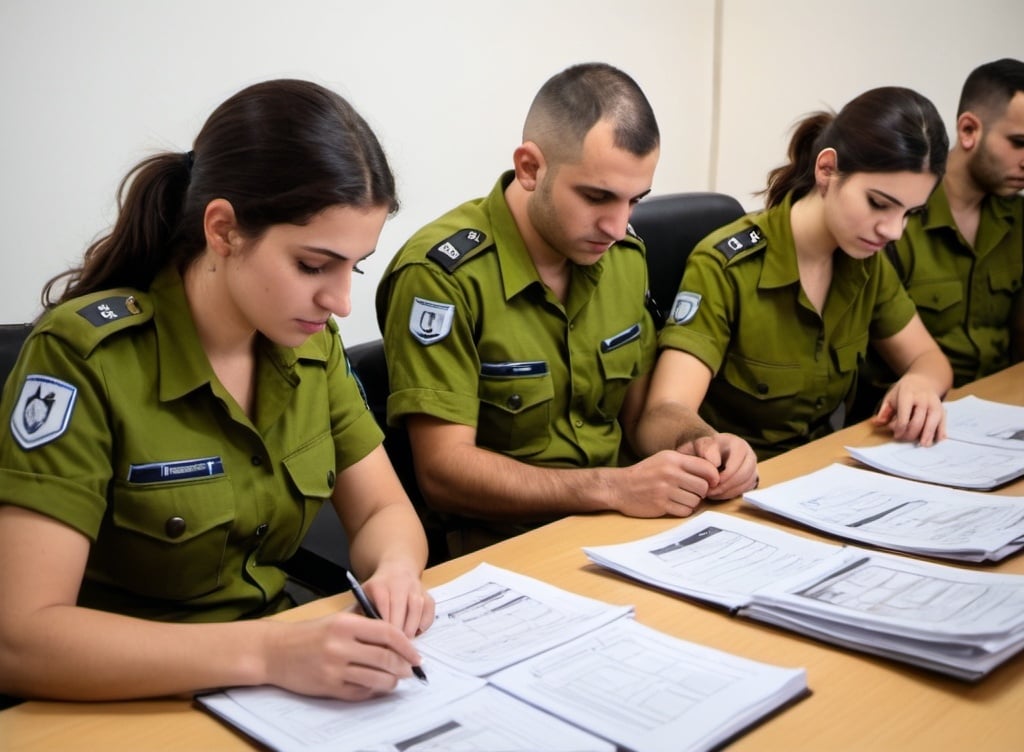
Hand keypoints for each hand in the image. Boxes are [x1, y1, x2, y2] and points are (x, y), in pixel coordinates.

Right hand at [263, 612, 422, 700]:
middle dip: (403, 666)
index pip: (387, 633)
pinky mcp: (328, 687)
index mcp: (345, 624)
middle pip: (385, 658)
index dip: (407, 646)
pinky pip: (360, 692)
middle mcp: (340, 646)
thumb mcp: (337, 619)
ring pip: (376, 679)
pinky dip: (373, 690)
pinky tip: (376, 686)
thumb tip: (399, 637)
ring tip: (395, 679)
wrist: (274, 651)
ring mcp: (334, 668)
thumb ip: (365, 624)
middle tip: (410, 669)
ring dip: (392, 681)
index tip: (416, 655)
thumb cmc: (309, 634)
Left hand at [361, 565, 435, 637]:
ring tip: (405, 643)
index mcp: (379, 585)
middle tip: (394, 648)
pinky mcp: (427, 593)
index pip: (383, 607)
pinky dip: (424, 623)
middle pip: (401, 608)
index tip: (381, 643)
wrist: (396, 569)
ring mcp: (415, 587)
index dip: (383, 627)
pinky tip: (416, 632)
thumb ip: (361, 615)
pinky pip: (429, 609)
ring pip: (417, 608)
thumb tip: (362, 637)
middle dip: (398, 631)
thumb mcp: (363, 597)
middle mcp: (399, 583)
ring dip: (411, 628)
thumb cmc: (377, 590)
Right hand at [609, 450, 719, 517]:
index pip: (706, 467)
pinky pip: (685, 511)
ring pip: (695, 501)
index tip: (711, 482)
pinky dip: (683, 510)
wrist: (619, 487)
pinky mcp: (661, 505)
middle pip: (703, 486)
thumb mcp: (664, 459)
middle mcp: (670, 473)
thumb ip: (686, 463)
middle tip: (693, 492)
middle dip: (702, 492)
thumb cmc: (645, 473)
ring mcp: (665, 489)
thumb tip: (713, 475)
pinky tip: (674, 505)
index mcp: (673, 459)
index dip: (713, 477)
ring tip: (681, 498)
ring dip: (692, 502)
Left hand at [679, 433, 758, 499]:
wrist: (711, 451)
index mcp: (738, 445)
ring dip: (728, 491)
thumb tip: (716, 464)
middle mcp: (749, 455)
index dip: (722, 477)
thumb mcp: (702, 445)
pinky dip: (732, 493)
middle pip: (743, 475)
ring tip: (713, 493)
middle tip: (711, 492)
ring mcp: (753, 466)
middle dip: (726, 486)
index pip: (735, 465)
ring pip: (746, 484)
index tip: (709, 482)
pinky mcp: (752, 477)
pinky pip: (746, 489)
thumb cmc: (706, 448)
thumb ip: (707, 451)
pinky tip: (719, 493)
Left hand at [872, 374, 946, 445]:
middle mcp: (923, 399)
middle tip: (904, 439)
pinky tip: (938, 439)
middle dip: (910, 434)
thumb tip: (876, 423)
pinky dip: (941, 431)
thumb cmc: (904, 392)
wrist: (923, 381)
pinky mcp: (942, 409)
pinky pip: (943, 421)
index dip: (899, 429)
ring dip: (928, 435)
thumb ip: (884, 411)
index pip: (904, 416)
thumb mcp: (891, 397)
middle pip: (918, 422)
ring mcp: (935, 404)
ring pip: (933, 422)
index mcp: (908, 395)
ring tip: (923, 445)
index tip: (896, 435)